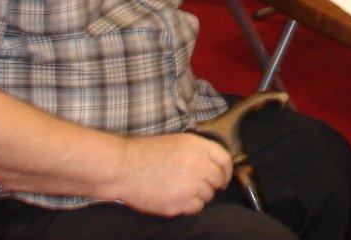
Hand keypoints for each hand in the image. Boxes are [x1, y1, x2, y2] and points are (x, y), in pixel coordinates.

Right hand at [114, 133, 232, 215]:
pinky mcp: (178, 203)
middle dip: (212, 184)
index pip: (225, 160)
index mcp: (198, 146)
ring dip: (199, 195)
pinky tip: (177, 199)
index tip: (223, 177)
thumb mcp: (177, 141)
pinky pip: (196, 208)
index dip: (226, 171)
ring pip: (208, 195)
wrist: (123, 167)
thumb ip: (198, 150)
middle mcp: (197, 165)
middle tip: (201, 186)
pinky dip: (190, 206)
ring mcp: (189, 185)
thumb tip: (212, 162)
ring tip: (182, 190)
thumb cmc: (145, 153)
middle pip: (218, 179)